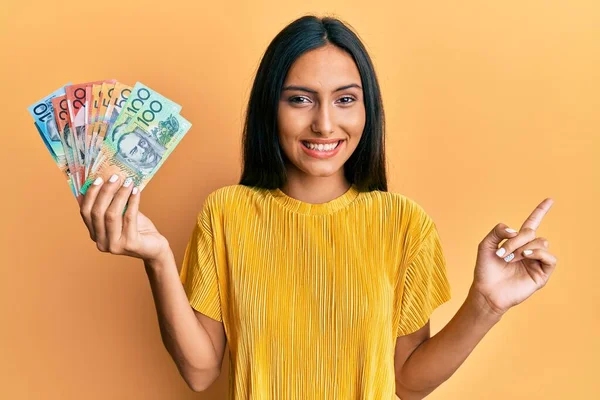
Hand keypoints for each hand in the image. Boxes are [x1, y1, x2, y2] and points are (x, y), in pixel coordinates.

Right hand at [78, 174, 169, 262]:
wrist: (155, 247)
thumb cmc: (138, 229)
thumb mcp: (122, 215)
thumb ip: (112, 203)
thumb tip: (107, 180)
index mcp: (95, 234)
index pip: (85, 212)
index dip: (90, 194)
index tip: (98, 179)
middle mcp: (101, 242)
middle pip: (97, 212)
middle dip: (106, 192)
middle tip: (115, 177)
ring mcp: (114, 245)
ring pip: (112, 215)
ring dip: (120, 195)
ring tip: (128, 182)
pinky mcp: (130, 244)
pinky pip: (129, 218)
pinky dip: (133, 202)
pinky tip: (136, 191)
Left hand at [472, 198, 557, 316]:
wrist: (486, 290)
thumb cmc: (485, 269)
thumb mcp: (485, 245)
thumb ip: (498, 231)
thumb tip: (516, 230)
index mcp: (517, 242)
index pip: (532, 223)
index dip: (540, 211)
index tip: (550, 200)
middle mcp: (529, 250)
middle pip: (531, 232)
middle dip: (515, 240)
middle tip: (502, 253)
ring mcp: (537, 261)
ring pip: (541, 242)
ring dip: (523, 247)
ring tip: (510, 258)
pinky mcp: (542, 273)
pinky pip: (549, 257)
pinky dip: (537, 253)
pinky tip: (525, 256)